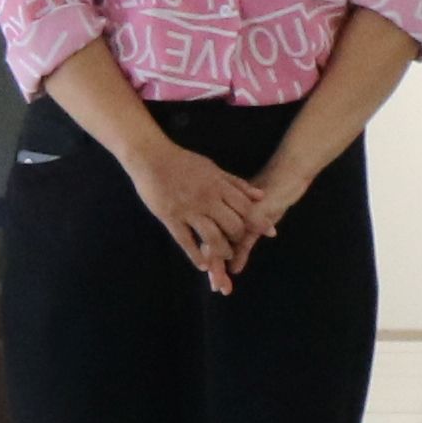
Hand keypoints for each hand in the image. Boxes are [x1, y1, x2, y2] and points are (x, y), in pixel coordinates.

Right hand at [123, 135, 271, 291]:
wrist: (152, 157)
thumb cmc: (183, 161)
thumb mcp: (213, 168)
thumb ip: (236, 184)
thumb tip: (260, 195)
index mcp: (218, 185)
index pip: (245, 207)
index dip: (259, 221)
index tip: (270, 232)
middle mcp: (207, 199)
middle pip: (232, 225)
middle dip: (239, 238)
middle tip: (238, 244)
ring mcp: (188, 210)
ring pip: (212, 237)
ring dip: (222, 250)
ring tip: (224, 255)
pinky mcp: (171, 218)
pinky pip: (185, 241)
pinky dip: (195, 256)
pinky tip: (202, 265)